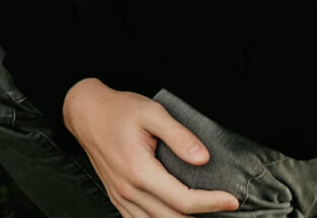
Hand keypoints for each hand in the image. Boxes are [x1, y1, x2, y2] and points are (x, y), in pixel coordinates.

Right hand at [63, 80, 239, 216]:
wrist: (84, 113)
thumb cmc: (119, 110)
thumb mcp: (151, 112)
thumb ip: (179, 135)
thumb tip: (203, 159)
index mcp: (139, 170)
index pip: (183, 201)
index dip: (212, 203)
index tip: (233, 201)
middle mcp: (128, 189)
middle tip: (226, 212)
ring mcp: (120, 197)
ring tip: (205, 214)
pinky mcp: (117, 198)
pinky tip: (176, 215)